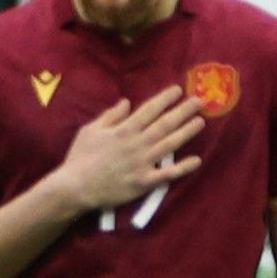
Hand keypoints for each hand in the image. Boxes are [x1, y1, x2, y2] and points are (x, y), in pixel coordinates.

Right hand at [40, 90, 204, 213]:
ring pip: (170, 144)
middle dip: (183, 111)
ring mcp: (142, 163)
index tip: (178, 90)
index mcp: (124, 129)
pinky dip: (183, 168)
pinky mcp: (144, 182)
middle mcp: (137, 143)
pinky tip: (196, 161)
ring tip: (201, 122)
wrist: (76, 187)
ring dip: (187, 132)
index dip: (165, 99)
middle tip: (199, 101)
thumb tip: (126, 102)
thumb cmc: (80, 157)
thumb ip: (110, 116)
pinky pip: (167, 174)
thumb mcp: (90, 130)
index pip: (149, 110)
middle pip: (164, 124)